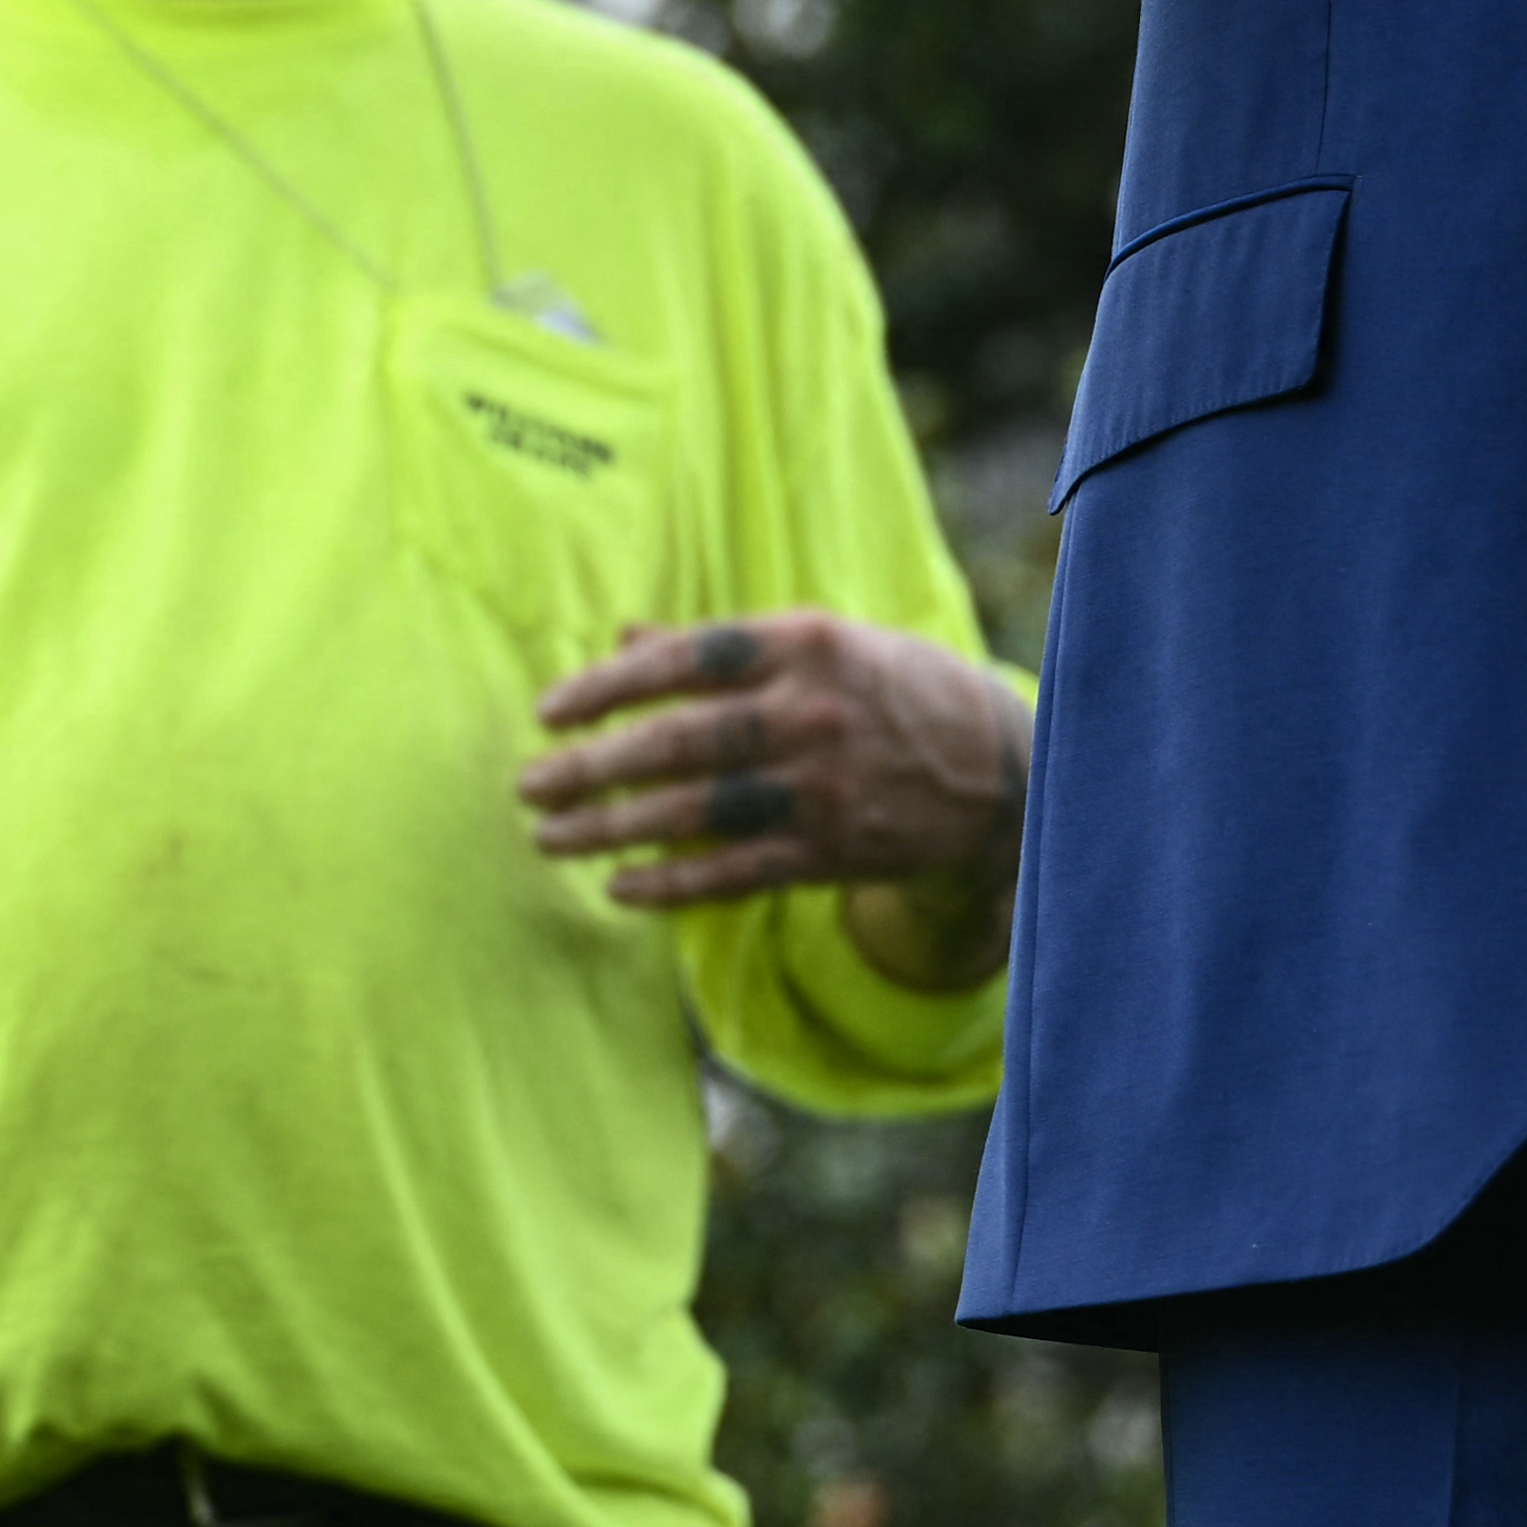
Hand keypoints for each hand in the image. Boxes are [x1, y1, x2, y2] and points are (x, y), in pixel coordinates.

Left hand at [523, 613, 1034, 987]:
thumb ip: (723, 647)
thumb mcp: (821, 643)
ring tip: (551, 837)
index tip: (548, 712)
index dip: (608, 687)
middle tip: (527, 784)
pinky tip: (618, 886)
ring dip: (613, 828)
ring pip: (697, 812)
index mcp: (807, 642)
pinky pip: (736, 873)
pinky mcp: (834, 851)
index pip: (685, 660)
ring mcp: (825, 786)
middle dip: (592, 766)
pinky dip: (672, 883)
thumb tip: (621, 639)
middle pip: (679, 741)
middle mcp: (812, 712)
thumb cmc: (889, 689)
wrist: (999, 769)